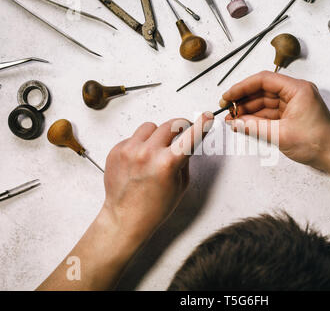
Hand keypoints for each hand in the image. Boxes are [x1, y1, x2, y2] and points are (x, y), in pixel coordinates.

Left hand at [102, 112, 213, 244]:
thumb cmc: (153, 207)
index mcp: (166, 163)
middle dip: (180, 128)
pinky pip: (134, 137)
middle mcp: (147, 153)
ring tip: (156, 152)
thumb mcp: (180, 185)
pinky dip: (141, 144)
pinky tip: (140, 161)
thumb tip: (187, 141)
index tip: (206, 117)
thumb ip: (184, 159)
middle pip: (170, 125)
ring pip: (150, 127)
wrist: (126, 218)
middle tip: (181, 135)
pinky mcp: (116, 150)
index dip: (201, 124)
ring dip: (157, 135)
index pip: (190, 135)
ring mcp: (129, 150)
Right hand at [221, 71, 329, 170]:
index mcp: (298, 89)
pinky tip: (244, 123)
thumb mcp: (280, 135)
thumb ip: (254, 127)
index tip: (228, 96)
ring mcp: (294, 103)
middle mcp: (296, 92)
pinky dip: (257, 118)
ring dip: (249, 110)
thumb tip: (235, 123)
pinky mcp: (293, 114)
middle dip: (244, 100)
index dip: (242, 87)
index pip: (264, 80)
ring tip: (232, 119)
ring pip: (265, 102)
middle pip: (263, 90)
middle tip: (227, 109)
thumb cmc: (317, 143)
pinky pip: (271, 112)